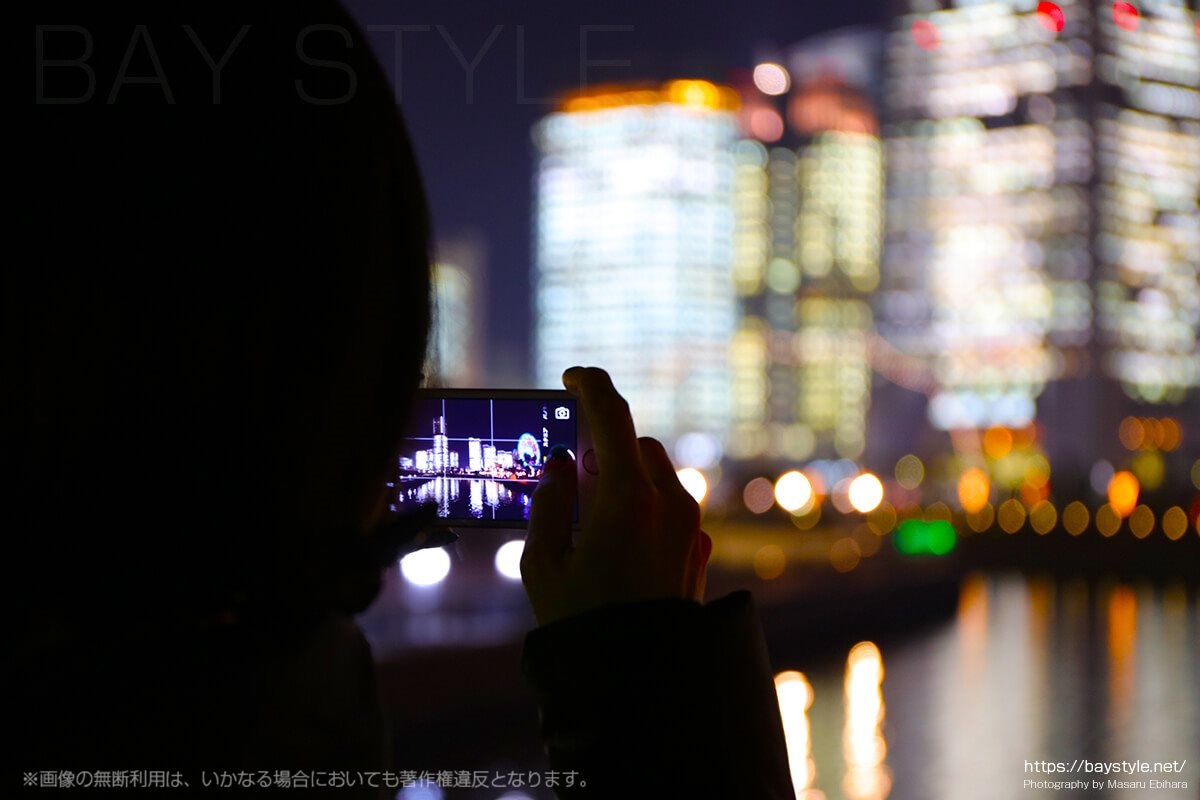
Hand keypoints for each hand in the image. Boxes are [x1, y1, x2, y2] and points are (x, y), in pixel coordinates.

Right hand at [521, 367, 711, 625]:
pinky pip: (672, 508)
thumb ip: (548, 501)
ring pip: (657, 474)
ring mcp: (690, 525)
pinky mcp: (699, 548)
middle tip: (570, 473)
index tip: (570, 379)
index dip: (589, 385)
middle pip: (636, 444)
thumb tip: (559, 463)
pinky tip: (620, 544)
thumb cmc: (582, 622)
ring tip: (592, 518)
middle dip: (603, 448)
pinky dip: (646, 507)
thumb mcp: (542, 563)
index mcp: (627, 495)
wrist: (639, 681)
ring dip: (627, 478)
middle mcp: (668, 501)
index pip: (611, 413)